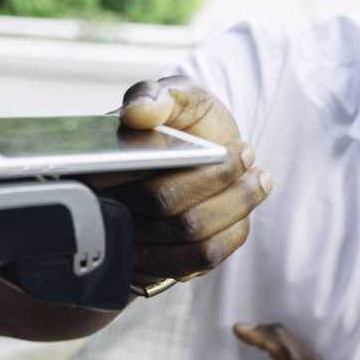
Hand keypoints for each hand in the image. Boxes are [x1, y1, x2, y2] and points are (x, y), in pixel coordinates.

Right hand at [86, 76, 272, 285]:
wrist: (203, 156)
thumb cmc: (184, 124)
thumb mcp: (176, 94)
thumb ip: (156, 94)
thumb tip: (137, 113)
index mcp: (100, 163)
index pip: (127, 168)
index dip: (170, 162)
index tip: (222, 149)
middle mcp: (110, 206)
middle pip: (164, 202)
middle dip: (217, 178)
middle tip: (246, 154)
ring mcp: (134, 241)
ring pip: (189, 233)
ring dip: (234, 204)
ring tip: (259, 179)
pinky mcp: (162, 265)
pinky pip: (200, 259)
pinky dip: (231, 231)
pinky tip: (245, 209)